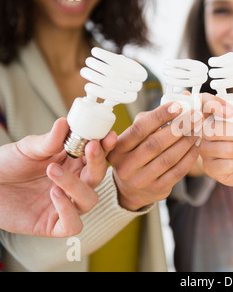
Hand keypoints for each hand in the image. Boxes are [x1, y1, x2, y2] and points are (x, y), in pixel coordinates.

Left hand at [0, 118, 115, 236]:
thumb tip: (65, 123)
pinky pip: (74, 224)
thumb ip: (49, 140)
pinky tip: (54, 195)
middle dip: (97, 162)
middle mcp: (73, 184)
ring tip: (52, 170)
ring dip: (76, 185)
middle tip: (89, 146)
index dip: (106, 147)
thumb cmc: (6, 166)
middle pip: (98, 176)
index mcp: (71, 164)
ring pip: (89, 200)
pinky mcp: (53, 225)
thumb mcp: (27, 149)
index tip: (107, 136)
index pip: (97, 156)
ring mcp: (65, 205)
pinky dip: (69, 211)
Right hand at [107, 102, 204, 210]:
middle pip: (155, 144)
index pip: (139, 128)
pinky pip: (177, 172)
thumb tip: (181, 97)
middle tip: (195, 116)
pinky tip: (197, 145)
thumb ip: (153, 118)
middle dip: (178, 128)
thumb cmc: (137, 154)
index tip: (178, 105)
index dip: (159, 116)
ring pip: (168, 158)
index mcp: (118, 148)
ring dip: (186, 142)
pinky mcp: (156, 190)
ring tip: (198, 130)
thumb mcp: (135, 137)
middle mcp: (126, 166)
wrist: (132, 189)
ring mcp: (141, 180)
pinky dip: (189, 157)